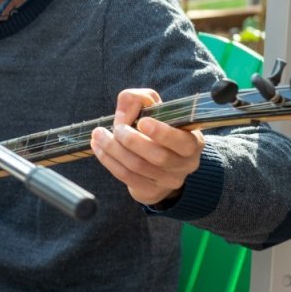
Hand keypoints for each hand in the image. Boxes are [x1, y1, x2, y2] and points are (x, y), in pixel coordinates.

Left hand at [90, 88, 203, 205]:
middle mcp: (185, 164)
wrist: (157, 161)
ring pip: (138, 166)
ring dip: (113, 149)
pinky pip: (126, 176)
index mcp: (192, 141)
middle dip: (131, 140)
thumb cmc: (156, 128)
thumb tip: (126, 107)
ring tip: (98, 134)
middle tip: (116, 128)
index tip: (142, 122)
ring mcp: (169, 181)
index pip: (182, 141)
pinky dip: (108, 160)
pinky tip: (98, 147)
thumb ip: (139, 99)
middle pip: (158, 156)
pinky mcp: (151, 191)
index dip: (162, 133)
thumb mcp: (153, 108)